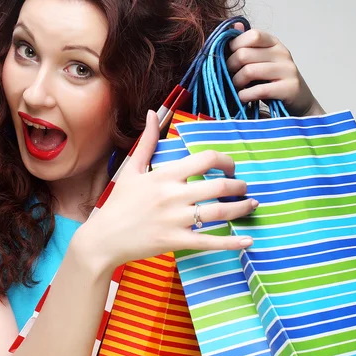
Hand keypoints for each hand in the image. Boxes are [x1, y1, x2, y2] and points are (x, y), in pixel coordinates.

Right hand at [75, 110, 256, 273]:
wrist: (104, 238)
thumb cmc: (119, 203)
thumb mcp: (131, 169)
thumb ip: (148, 141)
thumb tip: (153, 112)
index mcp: (165, 175)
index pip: (206, 159)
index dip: (226, 161)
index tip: (229, 168)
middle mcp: (173, 195)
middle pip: (219, 186)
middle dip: (239, 186)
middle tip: (244, 188)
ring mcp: (176, 220)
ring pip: (220, 212)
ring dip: (242, 208)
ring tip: (251, 205)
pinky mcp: (176, 241)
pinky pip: (210, 241)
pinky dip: (232, 243)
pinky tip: (247, 242)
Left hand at [226, 23, 324, 116]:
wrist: (299, 100)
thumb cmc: (273, 80)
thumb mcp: (260, 60)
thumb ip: (246, 45)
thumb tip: (233, 24)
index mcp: (274, 42)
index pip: (252, 35)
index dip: (234, 46)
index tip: (228, 58)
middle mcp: (282, 53)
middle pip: (244, 54)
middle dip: (230, 67)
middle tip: (229, 76)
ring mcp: (287, 70)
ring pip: (249, 71)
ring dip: (236, 82)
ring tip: (237, 88)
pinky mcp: (289, 88)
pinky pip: (260, 90)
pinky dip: (245, 95)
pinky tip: (242, 97)